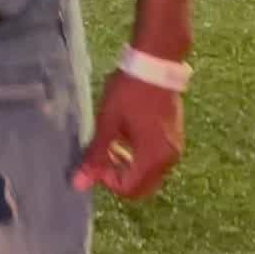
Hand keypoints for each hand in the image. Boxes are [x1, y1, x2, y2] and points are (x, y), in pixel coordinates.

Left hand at [73, 69, 183, 200]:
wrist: (154, 64)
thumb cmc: (129, 92)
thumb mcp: (107, 123)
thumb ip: (95, 155)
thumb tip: (79, 184)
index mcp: (153, 158)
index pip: (130, 189)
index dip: (108, 181)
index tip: (95, 160)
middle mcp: (169, 159)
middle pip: (142, 186)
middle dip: (119, 176)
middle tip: (102, 156)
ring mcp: (174, 148)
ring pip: (149, 173)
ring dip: (128, 166)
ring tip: (111, 143)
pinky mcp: (175, 137)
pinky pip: (156, 159)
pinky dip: (139, 156)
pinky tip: (125, 135)